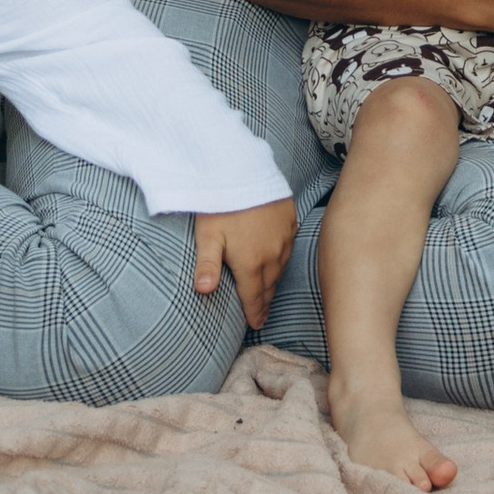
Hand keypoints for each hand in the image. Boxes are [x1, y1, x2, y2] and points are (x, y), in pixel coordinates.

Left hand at [194, 195, 296, 328]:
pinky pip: (288, 248)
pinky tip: (278, 260)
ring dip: (273, 282)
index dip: (254, 313)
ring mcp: (284, 238)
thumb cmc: (221, 203)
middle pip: (269, 285)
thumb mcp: (208, 235)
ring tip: (268, 292)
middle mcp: (272, 254)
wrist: (245, 168)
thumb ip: (207, 265)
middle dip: (264, 301)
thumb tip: (203, 292)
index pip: (254, 296)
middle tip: (262, 314)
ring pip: (280, 268)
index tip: (256, 324)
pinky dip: (282, 260)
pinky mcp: (290, 221)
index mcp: (251, 262)